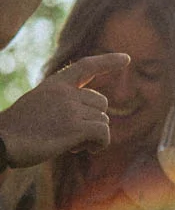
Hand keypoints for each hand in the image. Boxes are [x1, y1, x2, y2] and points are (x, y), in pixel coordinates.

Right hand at [0, 54, 130, 165]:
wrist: (2, 141)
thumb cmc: (17, 131)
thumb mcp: (37, 105)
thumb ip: (62, 104)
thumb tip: (92, 117)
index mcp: (55, 84)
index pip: (86, 66)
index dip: (108, 62)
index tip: (127, 59)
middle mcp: (65, 92)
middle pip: (102, 103)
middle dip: (94, 120)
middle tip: (74, 136)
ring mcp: (71, 108)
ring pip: (104, 120)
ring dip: (93, 136)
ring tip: (71, 144)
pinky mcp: (75, 127)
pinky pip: (104, 133)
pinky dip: (100, 144)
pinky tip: (83, 150)